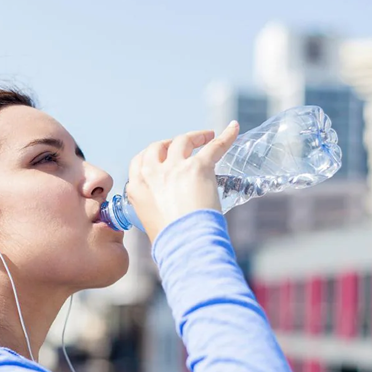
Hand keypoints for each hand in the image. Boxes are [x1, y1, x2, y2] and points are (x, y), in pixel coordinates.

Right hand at [126, 121, 239, 243]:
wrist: (186, 243)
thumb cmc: (171, 241)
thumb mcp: (150, 222)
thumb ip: (155, 209)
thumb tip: (169, 211)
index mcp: (137, 188)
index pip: (139, 161)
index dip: (152, 155)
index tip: (162, 155)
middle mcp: (152, 173)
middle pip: (159, 146)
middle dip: (170, 142)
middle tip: (185, 145)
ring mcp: (175, 167)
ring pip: (183, 140)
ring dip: (194, 136)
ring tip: (207, 135)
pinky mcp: (198, 167)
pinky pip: (214, 146)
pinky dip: (226, 136)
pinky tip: (233, 128)